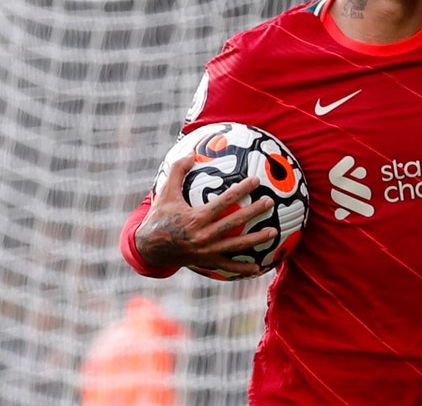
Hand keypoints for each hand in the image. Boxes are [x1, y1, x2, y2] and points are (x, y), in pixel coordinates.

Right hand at [134, 151, 277, 275]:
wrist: (148, 248)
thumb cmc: (159, 217)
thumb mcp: (165, 193)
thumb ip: (177, 171)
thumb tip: (190, 152)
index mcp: (196, 217)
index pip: (224, 201)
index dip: (241, 190)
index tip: (256, 180)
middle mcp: (203, 235)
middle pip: (234, 222)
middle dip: (254, 211)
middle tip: (271, 202)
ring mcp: (206, 251)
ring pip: (236, 245)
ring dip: (256, 239)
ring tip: (274, 232)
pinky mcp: (206, 262)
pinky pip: (227, 266)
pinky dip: (243, 268)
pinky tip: (258, 267)